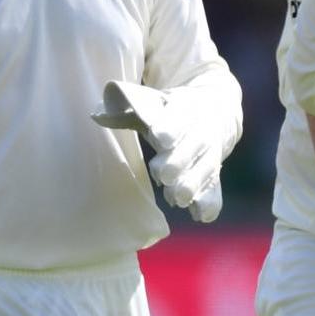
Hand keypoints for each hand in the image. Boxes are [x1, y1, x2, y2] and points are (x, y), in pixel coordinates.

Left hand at [94, 79, 226, 219]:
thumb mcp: (153, 101)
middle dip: (179, 161)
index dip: (170, 128)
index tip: (159, 138)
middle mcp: (201, 131)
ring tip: (178, 198)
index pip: (178, 118)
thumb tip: (97, 115)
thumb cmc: (171, 109)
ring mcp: (211, 153)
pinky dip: (210, 203)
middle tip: (163, 175)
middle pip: (194, 145)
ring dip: (192, 185)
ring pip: (206, 169)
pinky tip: (200, 214)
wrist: (217, 110)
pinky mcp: (214, 174)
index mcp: (183, 108)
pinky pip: (215, 189)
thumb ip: (126, 108)